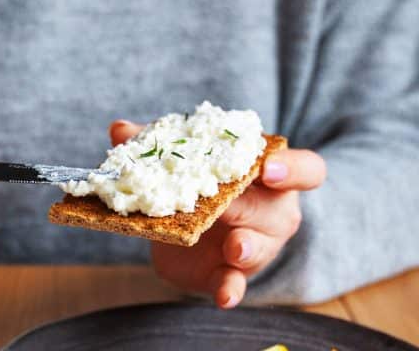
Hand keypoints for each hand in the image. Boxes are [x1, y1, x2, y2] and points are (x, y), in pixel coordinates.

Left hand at [108, 120, 325, 307]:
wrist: (183, 226)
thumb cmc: (196, 182)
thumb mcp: (178, 160)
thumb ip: (153, 144)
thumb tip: (120, 129)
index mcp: (266, 173)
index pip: (305, 169)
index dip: (293, 168)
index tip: (269, 167)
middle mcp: (272, 209)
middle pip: (277, 208)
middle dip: (252, 206)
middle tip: (227, 205)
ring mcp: (257, 242)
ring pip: (262, 245)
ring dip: (248, 247)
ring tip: (233, 248)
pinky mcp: (233, 271)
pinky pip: (237, 283)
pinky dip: (231, 290)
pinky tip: (223, 296)